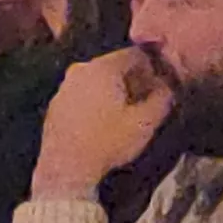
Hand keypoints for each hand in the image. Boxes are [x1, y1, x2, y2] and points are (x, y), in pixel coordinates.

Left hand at [33, 48, 171, 201]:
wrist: (65, 167)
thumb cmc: (108, 142)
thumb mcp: (144, 123)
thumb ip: (161, 99)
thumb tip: (167, 88)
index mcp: (102, 68)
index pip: (135, 54)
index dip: (152, 70)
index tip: (158, 90)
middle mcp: (80, 70)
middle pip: (115, 65)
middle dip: (133, 81)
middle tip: (144, 103)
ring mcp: (64, 86)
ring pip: (97, 80)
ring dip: (114, 92)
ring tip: (124, 116)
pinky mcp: (56, 104)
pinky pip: (82, 94)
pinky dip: (95, 102)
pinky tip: (102, 124)